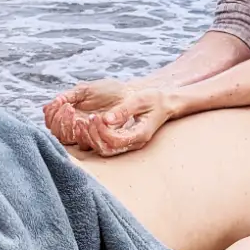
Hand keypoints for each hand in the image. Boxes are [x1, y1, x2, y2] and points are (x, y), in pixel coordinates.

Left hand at [43, 84, 172, 155]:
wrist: (164, 103)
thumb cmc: (155, 100)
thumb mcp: (141, 100)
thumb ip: (124, 110)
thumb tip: (106, 118)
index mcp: (140, 134)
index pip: (115, 141)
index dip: (101, 131)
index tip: (95, 116)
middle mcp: (133, 143)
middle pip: (107, 149)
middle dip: (93, 135)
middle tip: (86, 120)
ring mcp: (128, 143)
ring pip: (103, 149)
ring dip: (91, 137)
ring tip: (84, 122)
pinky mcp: (122, 140)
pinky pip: (105, 145)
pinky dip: (94, 137)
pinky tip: (89, 124)